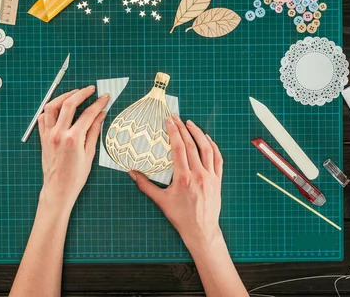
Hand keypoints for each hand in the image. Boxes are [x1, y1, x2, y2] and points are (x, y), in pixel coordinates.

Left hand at [38, 86, 108, 209]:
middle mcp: (58, 134)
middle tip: (90, 89)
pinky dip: (50, 109)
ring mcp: (48, 135)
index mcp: (73, 139)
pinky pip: (43, 118)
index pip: (88, 114)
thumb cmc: (75, 177)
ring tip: (74, 93)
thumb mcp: (89, 154)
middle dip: (81, 93)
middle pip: (69, 104)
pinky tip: (59, 107)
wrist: (58, 189)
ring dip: (63, 96)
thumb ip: (94, 131)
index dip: (98, 103)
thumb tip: (101, 115)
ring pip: (52, 107)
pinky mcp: (43, 138)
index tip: (105, 97)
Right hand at [129, 114, 223, 247]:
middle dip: (183, 128)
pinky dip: (213, 146)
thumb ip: (145, 185)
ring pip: (206, 148)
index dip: (173, 132)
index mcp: (183, 178)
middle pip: (191, 145)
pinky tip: (207, 138)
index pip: (179, 148)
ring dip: (198, 133)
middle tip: (176, 117)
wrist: (201, 230)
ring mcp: (210, 176)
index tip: (169, 121)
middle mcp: (199, 174)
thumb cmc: (180, 217)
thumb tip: (131, 172)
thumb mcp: (160, 201)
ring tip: (190, 123)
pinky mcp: (218, 180)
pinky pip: (217, 158)